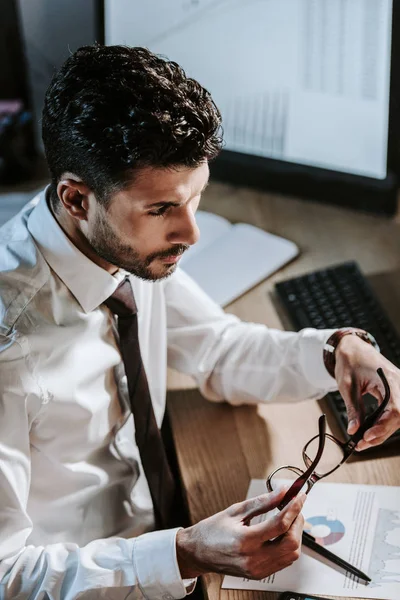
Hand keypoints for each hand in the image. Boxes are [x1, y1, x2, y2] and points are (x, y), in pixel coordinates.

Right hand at [176, 488, 304, 579]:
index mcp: (244, 540)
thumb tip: (282, 492)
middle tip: (295, 506)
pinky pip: (284, 561)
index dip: (294, 507)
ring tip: (290, 517)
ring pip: (291, 554)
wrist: (198, 553)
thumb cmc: (212, 531)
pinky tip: (283, 532)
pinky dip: (288, 545)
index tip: (299, 495)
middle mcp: (253, 559)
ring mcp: (257, 570)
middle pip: (291, 542)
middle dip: (298, 521)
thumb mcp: (235, 511)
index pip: (280, 524)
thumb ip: (262, 502)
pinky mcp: (259, 574)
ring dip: (296, 534)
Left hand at [335, 334, 399, 449]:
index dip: (383, 427)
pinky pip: (394, 411)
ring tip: (363, 440)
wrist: (352, 347)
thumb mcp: (347, 386)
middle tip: (361, 444)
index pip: (395, 409)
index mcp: (388, 379)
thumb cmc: (349, 362)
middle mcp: (399, 384)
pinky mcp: (395, 391)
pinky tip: (371, 430)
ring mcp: (399, 387)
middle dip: (381, 433)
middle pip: (398, 416)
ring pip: (397, 417)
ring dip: (382, 430)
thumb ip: (353, 409)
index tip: (366, 437)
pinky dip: (383, 422)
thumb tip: (353, 431)